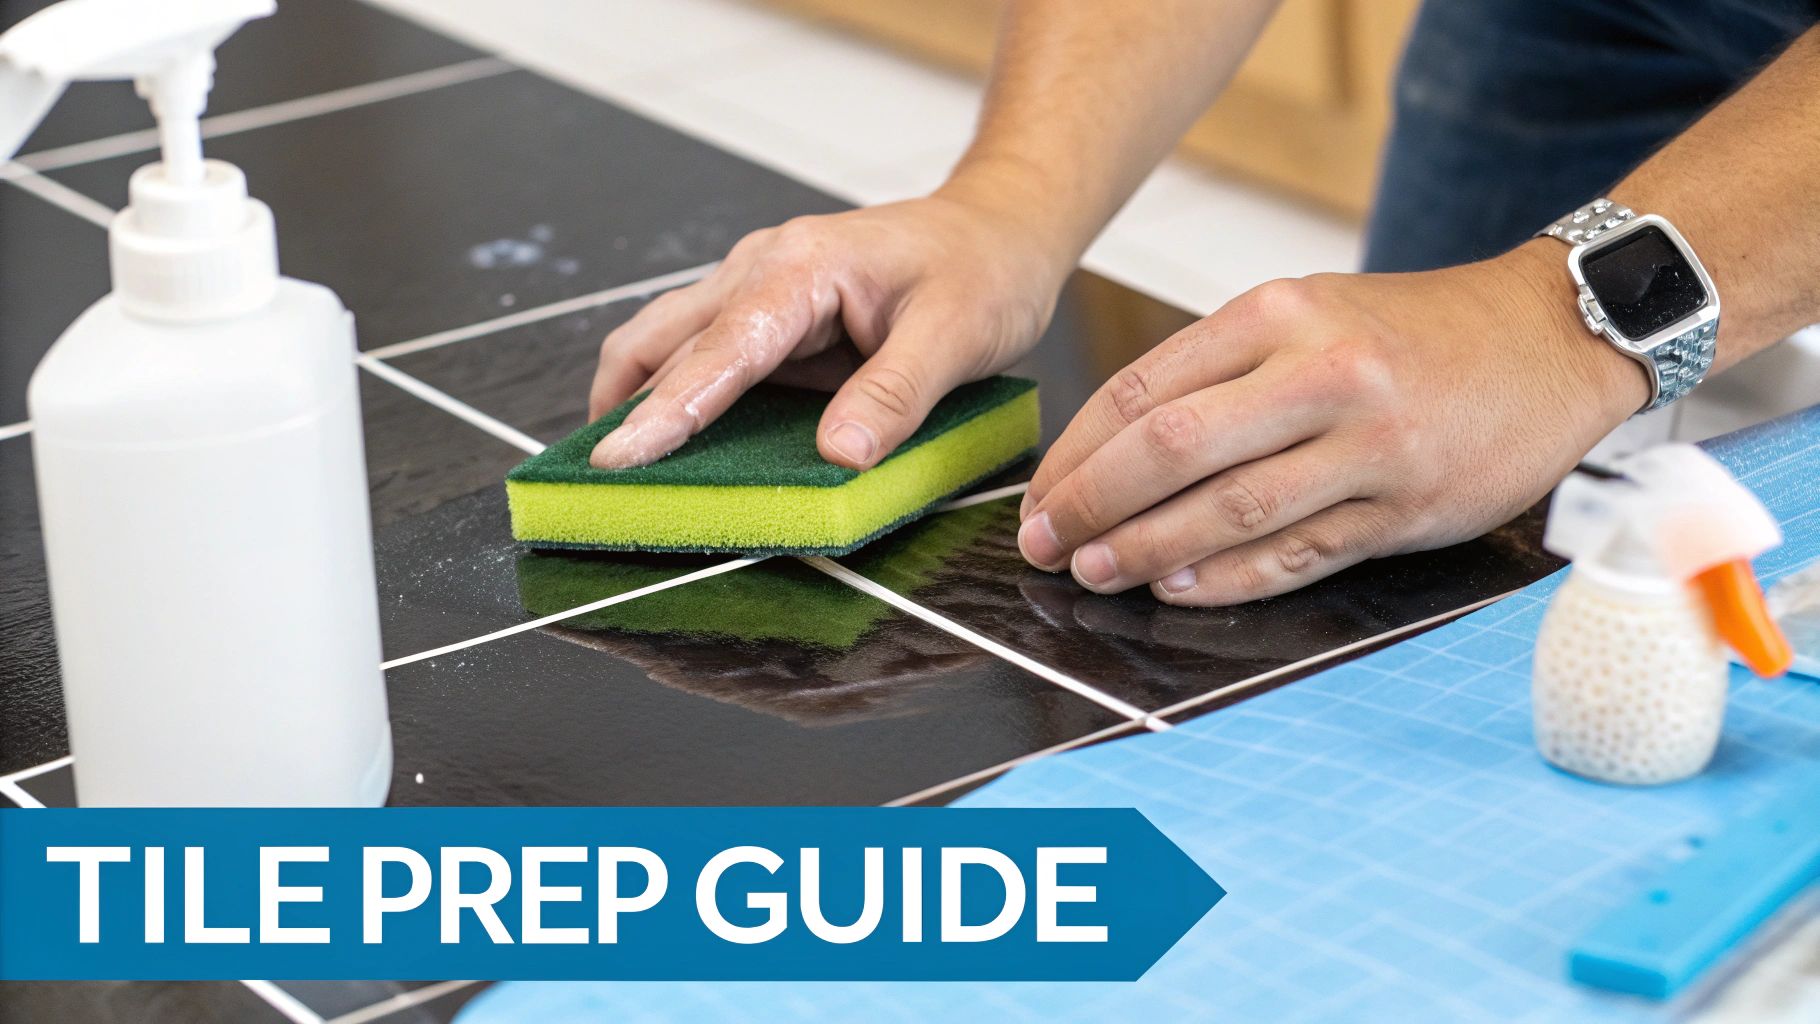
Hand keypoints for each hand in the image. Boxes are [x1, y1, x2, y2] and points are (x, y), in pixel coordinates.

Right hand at [586, 193, 1069, 469]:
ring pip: (668, 340)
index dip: (668, 408)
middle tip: (591, 477)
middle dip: (622, 405)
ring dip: (635, 396)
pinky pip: (703, 352)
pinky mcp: (769, 314)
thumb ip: (895, 394)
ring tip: (612, 464)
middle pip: (664, 339)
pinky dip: (672, 391)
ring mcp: (760, 288)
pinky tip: (666, 438)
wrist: (999, 226)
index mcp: (802, 268)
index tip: (619, 456)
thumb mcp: (958, 333)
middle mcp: (764, 270)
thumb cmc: (983, 269)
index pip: (720, 348)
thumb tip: (839, 456)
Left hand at [1016, 240, 1648, 605]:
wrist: (1552, 337)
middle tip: (1045, 543)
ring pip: (1231, 510)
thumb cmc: (1413, 331)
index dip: (1077, 451)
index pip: (1145, 388)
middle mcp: (1321, 371)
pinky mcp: (1406, 507)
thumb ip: (1220, 370)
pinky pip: (1298, 553)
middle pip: (1172, 449)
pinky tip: (1179, 589)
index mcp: (1280, 312)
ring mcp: (1369, 444)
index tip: (1041, 492)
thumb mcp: (1310, 311)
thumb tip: (1112, 449)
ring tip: (1096, 572)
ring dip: (1148, 550)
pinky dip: (1230, 578)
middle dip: (1091, 504)